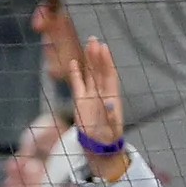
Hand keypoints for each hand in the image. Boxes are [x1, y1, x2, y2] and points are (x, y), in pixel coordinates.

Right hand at [66, 37, 128, 182]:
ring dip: (88, 60)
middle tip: (94, 40)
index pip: (109, 74)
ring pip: (90, 74)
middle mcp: (102, 92)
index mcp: (112, 95)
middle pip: (99, 70)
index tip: (103, 48)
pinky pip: (77, 84)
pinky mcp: (80, 101)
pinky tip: (73, 63)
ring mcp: (90, 95)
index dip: (106, 61)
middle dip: (97, 55)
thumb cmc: (108, 137)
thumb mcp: (112, 128)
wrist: (99, 145)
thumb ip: (110, 116)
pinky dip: (76, 74)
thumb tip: (109, 103)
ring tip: (87, 45)